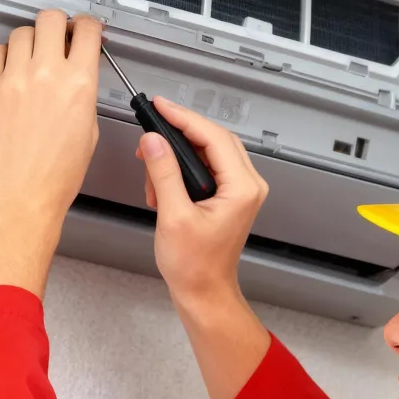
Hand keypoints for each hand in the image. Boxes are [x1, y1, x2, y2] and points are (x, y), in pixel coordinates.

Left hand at [0, 11, 102, 300]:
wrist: (19, 202)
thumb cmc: (52, 180)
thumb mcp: (88, 133)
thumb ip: (82, 96)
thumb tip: (78, 79)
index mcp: (78, 85)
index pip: (86, 30)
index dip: (87, 25)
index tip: (84, 28)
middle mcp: (45, 76)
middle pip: (51, 19)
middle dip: (57, 24)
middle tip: (57, 35)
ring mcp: (12, 81)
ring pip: (20, 32)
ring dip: (29, 40)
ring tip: (29, 57)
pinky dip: (1, 56)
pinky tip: (6, 69)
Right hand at [138, 99, 271, 398]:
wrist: (204, 292)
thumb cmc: (195, 266)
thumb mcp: (172, 215)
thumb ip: (163, 173)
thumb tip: (153, 142)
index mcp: (241, 188)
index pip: (213, 137)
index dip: (184, 118)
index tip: (161, 106)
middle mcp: (247, 185)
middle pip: (214, 138)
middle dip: (180, 131)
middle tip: (152, 123)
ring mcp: (239, 190)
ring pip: (209, 151)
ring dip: (178, 152)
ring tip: (151, 164)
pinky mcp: (228, 196)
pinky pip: (206, 166)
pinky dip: (182, 168)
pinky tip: (161, 183)